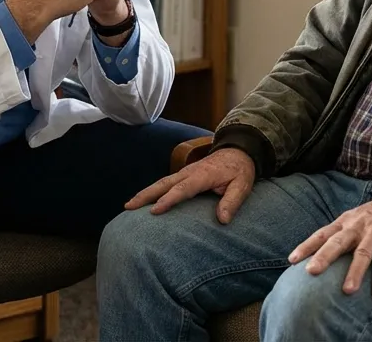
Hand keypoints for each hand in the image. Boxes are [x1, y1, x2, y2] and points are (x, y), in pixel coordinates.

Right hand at [123, 148, 255, 223]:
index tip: (154, 211)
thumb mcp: (242, 186)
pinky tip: (143, 200)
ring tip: (129, 206)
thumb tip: (222, 220)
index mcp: (202, 175)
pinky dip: (152, 191)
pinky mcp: (183, 175)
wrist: (238, 150)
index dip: (168, 200)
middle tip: (129, 207)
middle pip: (163, 184)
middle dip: (145, 195)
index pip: (183, 189)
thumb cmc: (240, 170)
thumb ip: (232, 202)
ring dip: (144, 193)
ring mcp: (184, 173)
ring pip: (161, 183)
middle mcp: (189, 173)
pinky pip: (165, 183)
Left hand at [288, 191, 371, 297]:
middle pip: (337, 243)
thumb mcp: (351, 220)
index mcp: (343, 223)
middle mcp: (356, 227)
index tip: (291, 261)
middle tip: (311, 272)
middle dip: (324, 257)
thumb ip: (336, 235)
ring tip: (348, 291)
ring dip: (355, 272)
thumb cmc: (371, 216)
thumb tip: (315, 254)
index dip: (306, 247)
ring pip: (362, 253)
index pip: (321, 235)